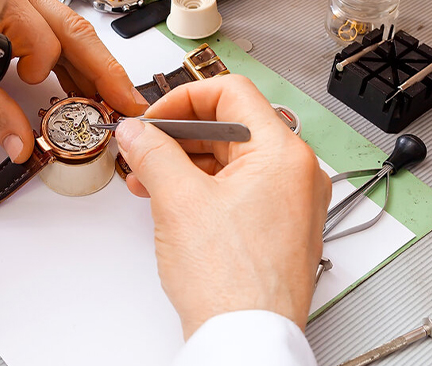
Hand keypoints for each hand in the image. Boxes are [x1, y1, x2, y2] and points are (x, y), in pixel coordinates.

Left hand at [0, 0, 148, 161]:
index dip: (41, 66)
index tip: (35, 85)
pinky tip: (85, 80)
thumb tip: (22, 145)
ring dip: (94, 66)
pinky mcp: (19, 2)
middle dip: (104, 70)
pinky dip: (74, 58)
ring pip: (70, 27)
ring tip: (113, 98)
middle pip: (71, 28)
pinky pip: (57, 29)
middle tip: (126, 102)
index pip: (38, 37)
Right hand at [115, 75, 330, 337]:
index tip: (155, 117)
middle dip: (178, 135)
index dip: (184, 98)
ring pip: (228, 160)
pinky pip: (234, 189)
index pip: (232, 92)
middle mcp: (294, 174)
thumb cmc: (233, 283)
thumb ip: (153, 153)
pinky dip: (199, 188)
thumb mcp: (178, 201)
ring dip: (183, 163)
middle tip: (143, 147)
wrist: (245, 339)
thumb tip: (137, 131)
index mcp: (283, 154)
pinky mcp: (274, 227)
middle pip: (229, 127)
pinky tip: (167, 199)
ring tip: (146, 178)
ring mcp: (287, 202)